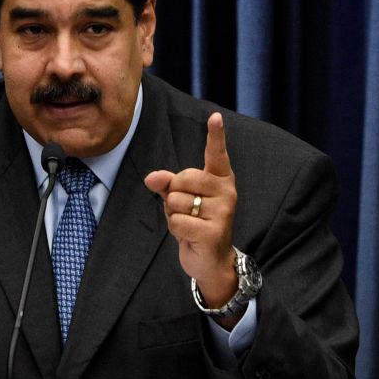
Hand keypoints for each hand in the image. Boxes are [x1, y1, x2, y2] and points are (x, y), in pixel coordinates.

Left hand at [143, 112, 238, 318]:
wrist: (211, 261)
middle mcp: (227, 192)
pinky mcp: (213, 232)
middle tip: (186, 209)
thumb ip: (167, 183)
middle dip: (174, 194)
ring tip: (189, 223)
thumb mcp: (181, 199)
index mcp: (221, 180)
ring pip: (176, 201)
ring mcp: (223, 212)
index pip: (217, 154)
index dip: (216, 135)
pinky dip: (175, 229)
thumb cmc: (196, 223)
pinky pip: (177, 221)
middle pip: (183, 178)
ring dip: (173, 215)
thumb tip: (151, 177)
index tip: (216, 117)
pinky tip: (189, 236)